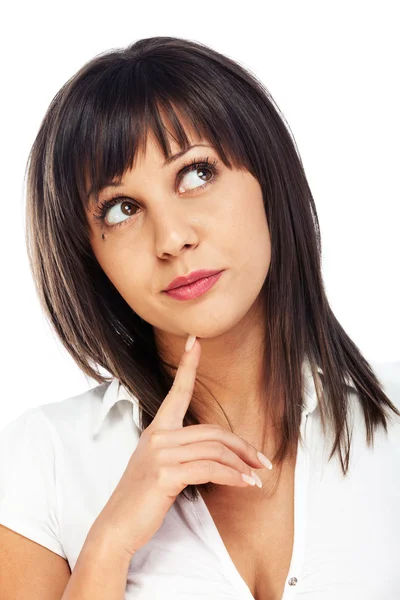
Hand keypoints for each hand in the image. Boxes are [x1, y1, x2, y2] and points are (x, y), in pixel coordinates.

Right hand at [92, 335, 271, 557]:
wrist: (117, 526)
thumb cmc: (142, 497)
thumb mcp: (159, 466)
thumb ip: (181, 451)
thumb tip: (215, 453)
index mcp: (157, 429)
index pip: (176, 392)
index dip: (187, 366)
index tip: (195, 342)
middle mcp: (158, 436)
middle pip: (213, 432)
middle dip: (243, 446)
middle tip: (262, 461)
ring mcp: (161, 453)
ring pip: (215, 451)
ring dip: (242, 466)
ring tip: (257, 478)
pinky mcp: (166, 474)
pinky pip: (211, 469)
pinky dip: (233, 477)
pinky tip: (245, 484)